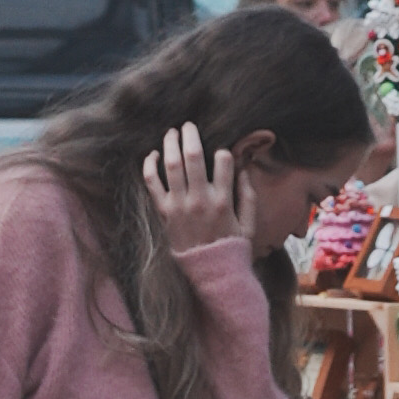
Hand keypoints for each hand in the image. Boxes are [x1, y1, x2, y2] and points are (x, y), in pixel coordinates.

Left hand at [141, 129, 249, 257]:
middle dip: (190, 135)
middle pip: (193, 156)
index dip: (222, 151)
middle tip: (188, 125)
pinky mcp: (163, 212)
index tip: (220, 151)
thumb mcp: (249, 224)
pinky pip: (151, 183)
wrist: (210, 274)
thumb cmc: (231, 247)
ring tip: (171, 133)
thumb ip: (248, 195)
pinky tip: (152, 155)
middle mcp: (200, 200)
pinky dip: (149, 165)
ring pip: (171, 165)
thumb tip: (243, 169)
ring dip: (170, 144)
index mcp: (223, 201)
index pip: (223, 161)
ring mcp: (179, 205)